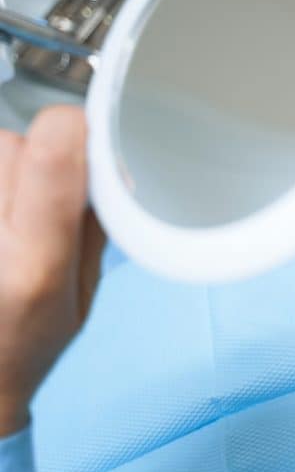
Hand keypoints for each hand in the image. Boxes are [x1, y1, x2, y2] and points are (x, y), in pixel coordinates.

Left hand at [0, 106, 104, 435]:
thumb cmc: (27, 343)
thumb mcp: (84, 292)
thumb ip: (94, 225)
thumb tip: (106, 162)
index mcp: (35, 267)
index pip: (50, 158)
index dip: (76, 129)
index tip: (92, 137)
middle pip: (11, 144)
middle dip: (38, 155)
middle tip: (44, 194)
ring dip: (6, 168)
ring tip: (11, 211)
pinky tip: (1, 219)